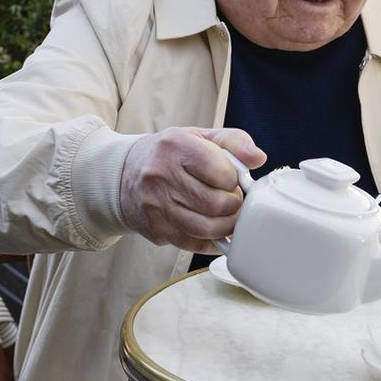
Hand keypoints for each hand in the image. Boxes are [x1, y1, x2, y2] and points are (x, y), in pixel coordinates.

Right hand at [120, 127, 265, 252]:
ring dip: (226, 226)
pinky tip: (215, 231)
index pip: (222, 173)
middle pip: (217, 204)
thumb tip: (258, 158)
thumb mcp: (200, 136)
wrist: (122, 173)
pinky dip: (212, 242)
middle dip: (233, 204)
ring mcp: (155, 206)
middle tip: (231, 199)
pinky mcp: (154, 230)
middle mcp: (161, 176)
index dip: (234, 179)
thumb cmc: (170, 154)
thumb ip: (234, 142)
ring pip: (207, 228)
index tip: (230, 178)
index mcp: (176, 147)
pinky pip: (194, 244)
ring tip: (226, 215)